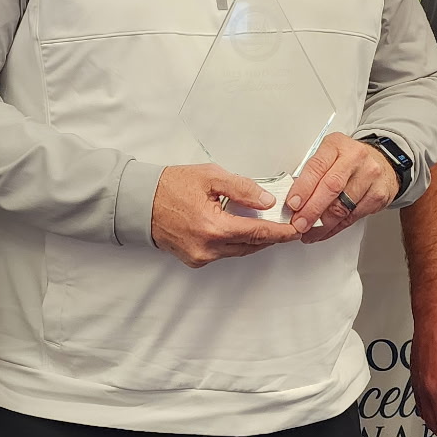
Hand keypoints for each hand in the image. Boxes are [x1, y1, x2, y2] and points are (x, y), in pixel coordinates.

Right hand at [151, 164, 298, 267]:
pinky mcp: (194, 260)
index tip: (296, 230)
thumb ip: (242, 189)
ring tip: (265, 225)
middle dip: (271, 236)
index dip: (281, 232)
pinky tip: (239, 229)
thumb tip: (266, 201)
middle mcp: (208, 247)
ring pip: (239, 251)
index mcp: (214, 227)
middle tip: (286, 226)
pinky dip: (235, 242)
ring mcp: (200, 256)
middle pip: (251, 245)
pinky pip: (224, 253)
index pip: (258, 233)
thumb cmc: (170, 186)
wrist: (139, 201)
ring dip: (254, 239)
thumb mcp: (210, 177)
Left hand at [285, 134, 397, 243]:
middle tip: (299, 224)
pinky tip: (325, 230)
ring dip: (322, 224)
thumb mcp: (328, 155)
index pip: (317, 167)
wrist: (381, 162)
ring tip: (309, 232)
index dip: (303, 188)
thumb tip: (293, 199)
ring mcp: (369, 175)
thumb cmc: (348, 160)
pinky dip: (335, 228)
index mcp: (336, 145)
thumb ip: (312, 173)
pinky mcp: (378, 194)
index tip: (292, 204)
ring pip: (342, 207)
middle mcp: (355, 157)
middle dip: (312, 210)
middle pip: (331, 188)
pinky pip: (352, 217)